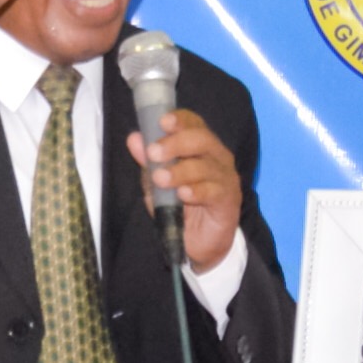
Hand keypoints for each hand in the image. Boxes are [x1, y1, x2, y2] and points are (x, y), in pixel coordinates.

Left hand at [129, 112, 244, 270]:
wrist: (198, 242)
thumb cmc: (180, 207)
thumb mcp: (157, 183)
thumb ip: (148, 162)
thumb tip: (134, 139)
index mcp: (200, 147)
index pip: (194, 124)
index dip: (180, 120)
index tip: (162, 122)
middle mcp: (216, 157)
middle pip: (202, 139)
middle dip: (176, 143)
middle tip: (154, 153)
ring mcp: (225, 178)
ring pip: (205, 167)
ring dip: (180, 171)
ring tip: (160, 178)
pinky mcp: (229, 200)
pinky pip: (213, 191)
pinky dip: (196, 191)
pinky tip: (182, 194)